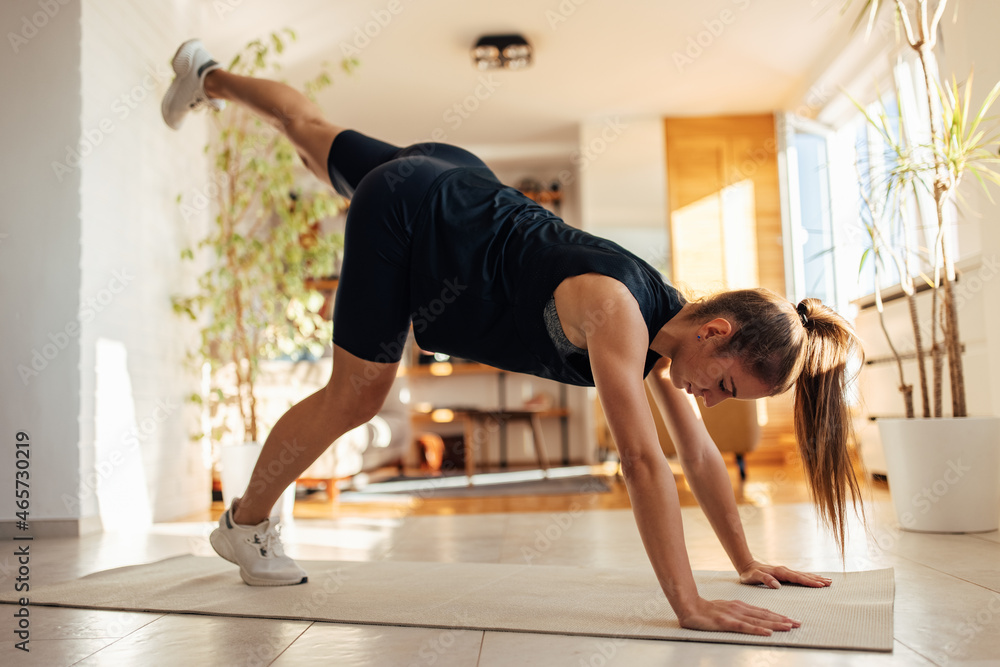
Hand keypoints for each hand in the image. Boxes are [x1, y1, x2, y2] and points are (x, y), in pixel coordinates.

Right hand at [677, 596, 800, 635]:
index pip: (763, 612)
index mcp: (740, 606)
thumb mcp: (725, 609)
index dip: (778, 616)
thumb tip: (751, 620)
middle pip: (765, 615)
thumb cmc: (705, 610)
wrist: (688, 606)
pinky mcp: (727, 623)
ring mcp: (734, 615)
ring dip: (775, 624)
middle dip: (783, 620)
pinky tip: (768, 632)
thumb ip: (738, 614)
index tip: (792, 620)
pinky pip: (745, 627)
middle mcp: (740, 609)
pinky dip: (758, 629)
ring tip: (789, 627)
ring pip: (759, 620)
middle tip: (798, 624)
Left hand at [739, 560, 832, 588]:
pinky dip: (809, 577)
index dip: (808, 582)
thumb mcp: (754, 577)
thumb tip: (777, 585)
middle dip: (817, 579)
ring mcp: (786, 571)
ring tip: (828, 581)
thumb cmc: (750, 574)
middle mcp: (785, 570)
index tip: (820, 585)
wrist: (747, 567)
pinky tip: (815, 579)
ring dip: (816, 578)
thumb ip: (765, 580)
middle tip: (830, 583)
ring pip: (804, 575)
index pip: (797, 578)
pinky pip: (800, 576)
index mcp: (780, 572)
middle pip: (804, 575)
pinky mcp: (785, 574)